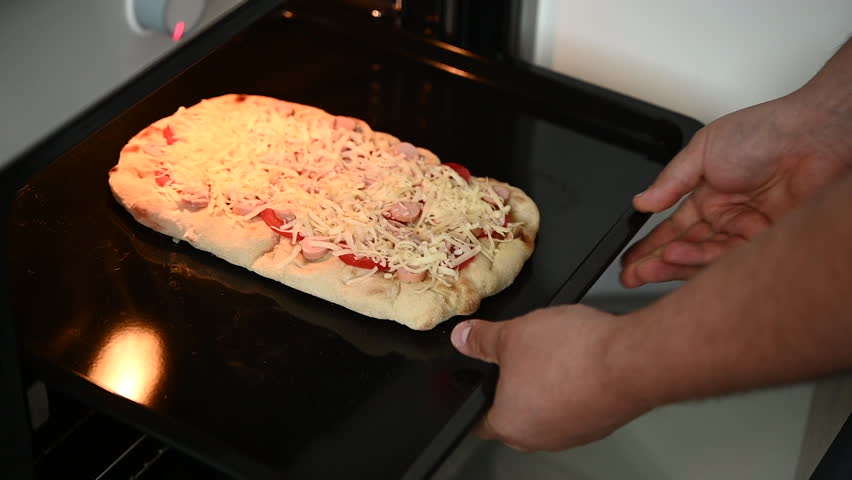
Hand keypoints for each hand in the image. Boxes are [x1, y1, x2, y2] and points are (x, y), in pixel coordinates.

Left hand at [450, 305, 651, 450]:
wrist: (630, 360)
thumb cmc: (572, 355)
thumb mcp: (512, 335)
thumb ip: (482, 339)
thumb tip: (463, 337)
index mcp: (510, 424)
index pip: (480, 422)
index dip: (476, 401)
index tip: (477, 390)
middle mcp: (541, 438)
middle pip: (515, 417)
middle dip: (513, 391)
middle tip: (516, 362)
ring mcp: (574, 433)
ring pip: (548, 412)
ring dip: (547, 388)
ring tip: (554, 354)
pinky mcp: (600, 424)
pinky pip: (576, 406)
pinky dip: (574, 387)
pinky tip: (579, 361)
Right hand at [621, 91, 851, 286]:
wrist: (812, 136)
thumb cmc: (765, 132)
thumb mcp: (703, 149)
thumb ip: (670, 181)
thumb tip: (642, 201)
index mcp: (708, 195)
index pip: (672, 228)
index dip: (648, 246)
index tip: (629, 262)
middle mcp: (725, 216)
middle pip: (685, 248)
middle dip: (655, 263)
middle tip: (631, 276)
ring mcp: (745, 230)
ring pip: (703, 257)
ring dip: (674, 263)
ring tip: (652, 265)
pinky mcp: (766, 242)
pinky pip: (729, 259)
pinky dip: (702, 261)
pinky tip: (680, 257)